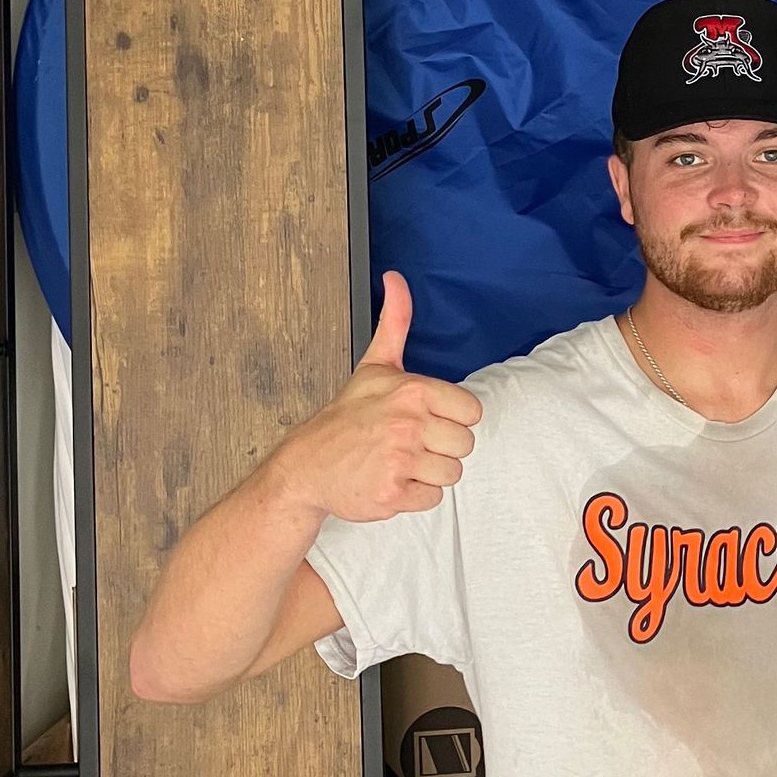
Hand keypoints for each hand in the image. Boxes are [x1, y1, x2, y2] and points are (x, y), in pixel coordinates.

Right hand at [273, 271, 481, 523]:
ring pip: (452, 473)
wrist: (305, 466)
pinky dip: (415, 495)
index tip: (426, 418)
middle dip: (441, 446)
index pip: (472, 412)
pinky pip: (432, 498)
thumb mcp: (375, 364)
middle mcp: (408, 425)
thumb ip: (395, 321)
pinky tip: (391, 480)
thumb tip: (395, 278)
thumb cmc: (345, 417)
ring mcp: (400, 461)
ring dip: (429, 472)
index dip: (451, 417)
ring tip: (400, 460)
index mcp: (412, 391)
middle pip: (465, 445)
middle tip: (410, 442)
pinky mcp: (392, 494)